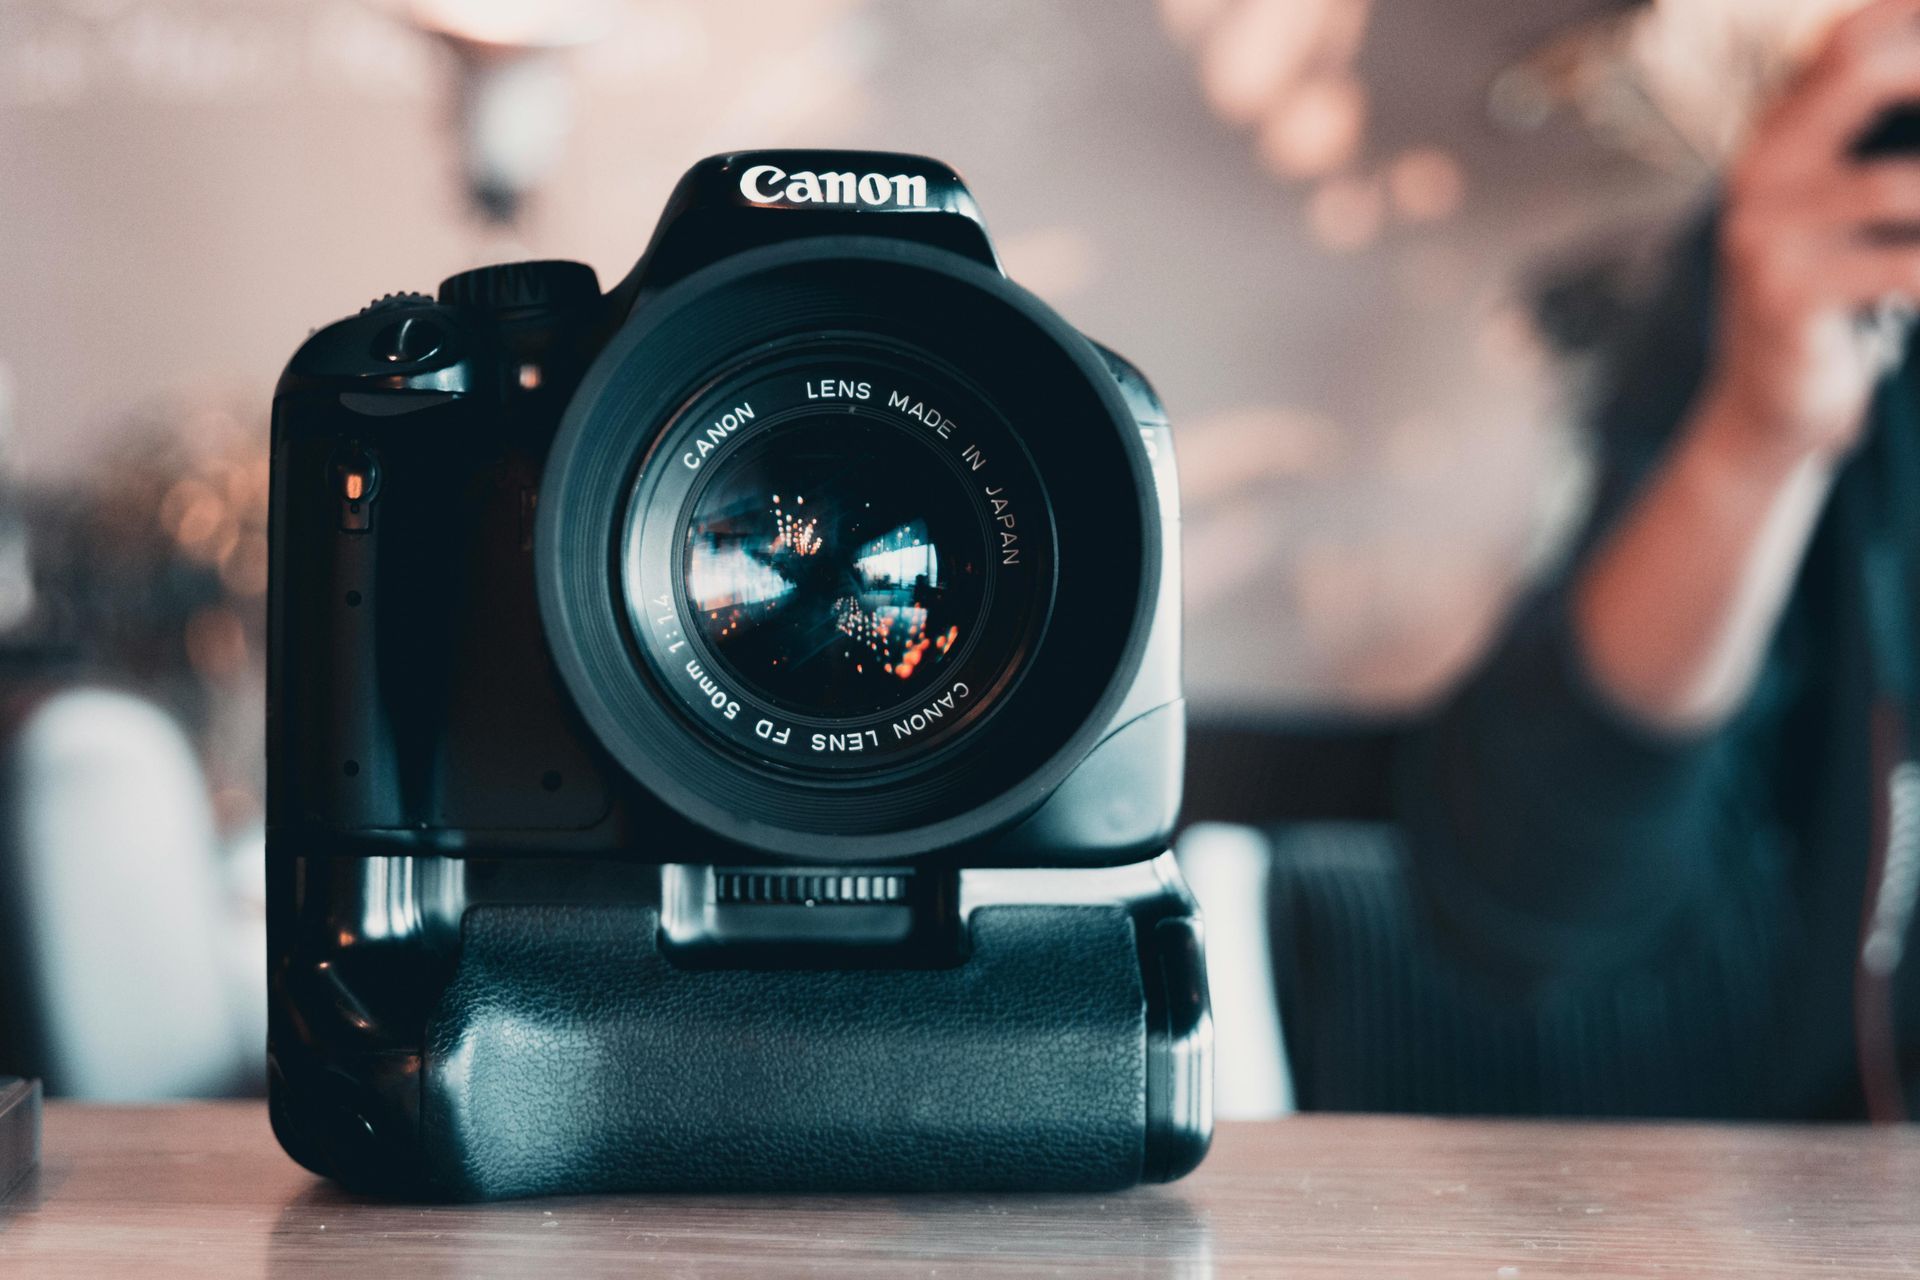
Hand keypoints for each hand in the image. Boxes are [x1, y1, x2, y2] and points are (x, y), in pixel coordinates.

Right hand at [1710, 0, 1919, 468]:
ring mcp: (1764, 236)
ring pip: (1899, 185)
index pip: (1847, 38)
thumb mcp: (1845, 205)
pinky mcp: (1786, 299)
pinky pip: (1904, 268)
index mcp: (1775, 138)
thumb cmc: (1834, 297)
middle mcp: (1757, 173)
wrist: (1768, 408)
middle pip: (1858, 70)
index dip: (1911, 22)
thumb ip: (1875, 137)